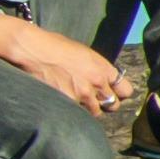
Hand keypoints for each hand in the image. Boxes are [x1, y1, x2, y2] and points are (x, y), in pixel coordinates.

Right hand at [3, 24, 134, 114]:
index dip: (120, 94)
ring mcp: (82, 94)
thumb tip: (103, 79)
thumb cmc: (56, 46)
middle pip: (112, 105)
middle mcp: (97, 83)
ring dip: (87, 108)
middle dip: (105, 104)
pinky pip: (75, 112)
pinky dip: (71, 109)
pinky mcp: (67, 102)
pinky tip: (62, 98)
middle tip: (95, 100)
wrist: (34, 49)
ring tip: (76, 98)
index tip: (114, 94)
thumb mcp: (84, 54)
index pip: (126, 90)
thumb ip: (97, 69)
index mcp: (103, 69)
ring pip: (94, 112)